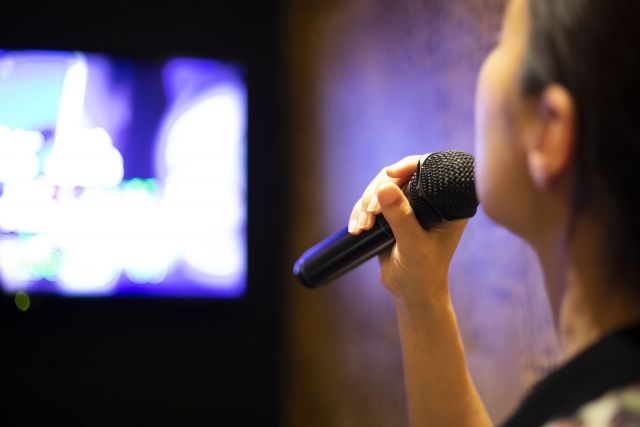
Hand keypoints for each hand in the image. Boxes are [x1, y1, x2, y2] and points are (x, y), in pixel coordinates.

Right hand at [348, 155, 467, 303]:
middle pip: (398, 176)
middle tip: (370, 212)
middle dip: (377, 190)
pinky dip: (360, 213)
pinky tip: (356, 229)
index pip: (427, 168)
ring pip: (381, 188)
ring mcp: (409, 207)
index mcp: (446, 202)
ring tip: (362, 227)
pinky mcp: (392, 216)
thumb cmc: (422, 272)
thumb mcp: (413, 245)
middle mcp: (429, 200)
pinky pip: (371, 203)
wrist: (411, 293)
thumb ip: (401, 217)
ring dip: (365, 204)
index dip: (406, 166)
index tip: (388, 175)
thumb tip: (384, 186)